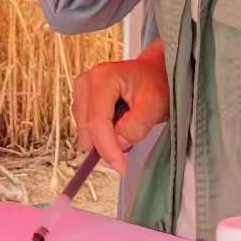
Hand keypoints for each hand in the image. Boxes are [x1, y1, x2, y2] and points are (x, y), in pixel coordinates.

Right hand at [71, 46, 167, 175]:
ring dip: (104, 138)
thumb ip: (136, 126)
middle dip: (107, 143)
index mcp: (102, 78)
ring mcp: (81, 90)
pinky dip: (102, 133)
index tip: (121, 168)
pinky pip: (87, 128)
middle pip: (87, 128)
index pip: (97, 122)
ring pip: (85, 130)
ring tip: (126, 127)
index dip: (107, 148)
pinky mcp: (82, 100)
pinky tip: (117, 125)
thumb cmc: (158, 83)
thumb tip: (118, 143)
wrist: (157, 72)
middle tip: (131, 144)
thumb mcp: (155, 106)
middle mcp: (86, 82)